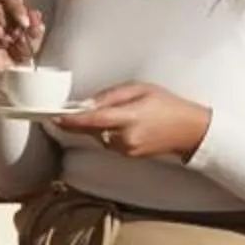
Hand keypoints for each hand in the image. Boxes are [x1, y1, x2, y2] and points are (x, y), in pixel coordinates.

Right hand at [0, 0, 45, 73]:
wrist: (10, 65)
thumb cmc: (20, 46)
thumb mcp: (34, 38)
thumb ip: (36, 26)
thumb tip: (35, 15)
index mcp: (7, 2)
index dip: (17, 9)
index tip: (25, 23)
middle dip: (6, 23)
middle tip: (16, 35)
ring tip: (8, 41)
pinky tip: (0, 45)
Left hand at [53, 81, 210, 161]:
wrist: (190, 130)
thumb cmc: (168, 105)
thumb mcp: (140, 89)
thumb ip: (111, 96)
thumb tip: (87, 103)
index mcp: (129, 118)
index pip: (92, 120)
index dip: (71, 120)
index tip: (54, 117)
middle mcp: (125, 138)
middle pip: (91, 129)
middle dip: (82, 120)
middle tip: (73, 110)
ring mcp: (127, 150)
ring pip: (98, 136)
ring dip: (97, 125)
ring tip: (117, 112)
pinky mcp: (128, 155)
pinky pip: (108, 142)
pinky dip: (107, 132)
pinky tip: (122, 123)